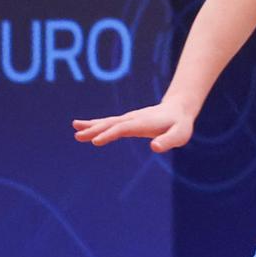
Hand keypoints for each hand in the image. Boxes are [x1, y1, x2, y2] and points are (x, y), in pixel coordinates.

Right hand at [74, 96, 199, 152]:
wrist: (178, 109)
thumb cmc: (180, 125)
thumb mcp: (180, 135)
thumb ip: (169, 141)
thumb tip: (155, 147)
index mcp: (143, 123)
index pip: (123, 129)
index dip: (109, 134)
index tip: (95, 141)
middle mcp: (133, 119)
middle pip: (111, 124)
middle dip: (95, 130)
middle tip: (78, 136)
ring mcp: (129, 119)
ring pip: (108, 122)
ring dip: (92, 126)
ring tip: (75, 130)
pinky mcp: (127, 121)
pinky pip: (109, 123)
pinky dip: (96, 125)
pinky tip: (84, 128)